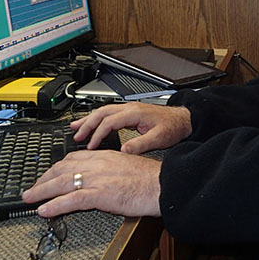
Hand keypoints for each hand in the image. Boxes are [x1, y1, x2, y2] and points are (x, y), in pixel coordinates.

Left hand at [21, 149, 161, 217]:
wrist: (163, 185)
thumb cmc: (150, 179)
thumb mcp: (126, 167)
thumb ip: (109, 171)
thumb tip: (98, 182)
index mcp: (105, 156)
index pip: (72, 159)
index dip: (55, 168)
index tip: (47, 176)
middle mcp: (98, 164)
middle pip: (62, 168)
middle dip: (43, 179)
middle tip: (32, 189)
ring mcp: (99, 178)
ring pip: (62, 182)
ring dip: (42, 191)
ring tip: (29, 199)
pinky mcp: (102, 194)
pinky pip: (72, 199)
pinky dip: (55, 205)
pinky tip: (45, 210)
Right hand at [71, 102, 191, 154]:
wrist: (183, 120)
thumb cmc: (173, 127)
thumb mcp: (158, 138)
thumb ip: (141, 144)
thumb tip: (124, 151)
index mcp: (135, 113)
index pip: (109, 122)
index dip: (98, 134)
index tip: (91, 145)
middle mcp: (130, 108)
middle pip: (102, 113)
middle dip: (87, 123)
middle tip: (75, 134)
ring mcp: (129, 109)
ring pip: (104, 111)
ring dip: (89, 120)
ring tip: (76, 128)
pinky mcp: (130, 113)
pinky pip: (109, 114)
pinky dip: (98, 120)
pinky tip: (91, 126)